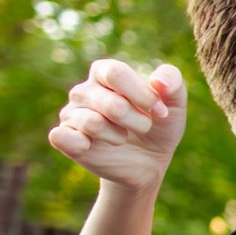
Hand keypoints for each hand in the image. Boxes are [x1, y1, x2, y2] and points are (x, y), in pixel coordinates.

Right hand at [49, 59, 187, 193]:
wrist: (149, 161)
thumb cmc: (159, 125)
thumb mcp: (175, 104)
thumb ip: (172, 82)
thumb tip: (158, 81)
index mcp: (105, 72)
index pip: (115, 73)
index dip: (142, 96)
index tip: (161, 112)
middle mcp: (83, 91)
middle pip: (111, 104)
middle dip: (138, 121)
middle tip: (144, 127)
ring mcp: (71, 114)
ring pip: (92, 123)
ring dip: (119, 136)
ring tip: (124, 137)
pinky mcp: (65, 138)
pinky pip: (61, 136)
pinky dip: (81, 144)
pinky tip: (93, 146)